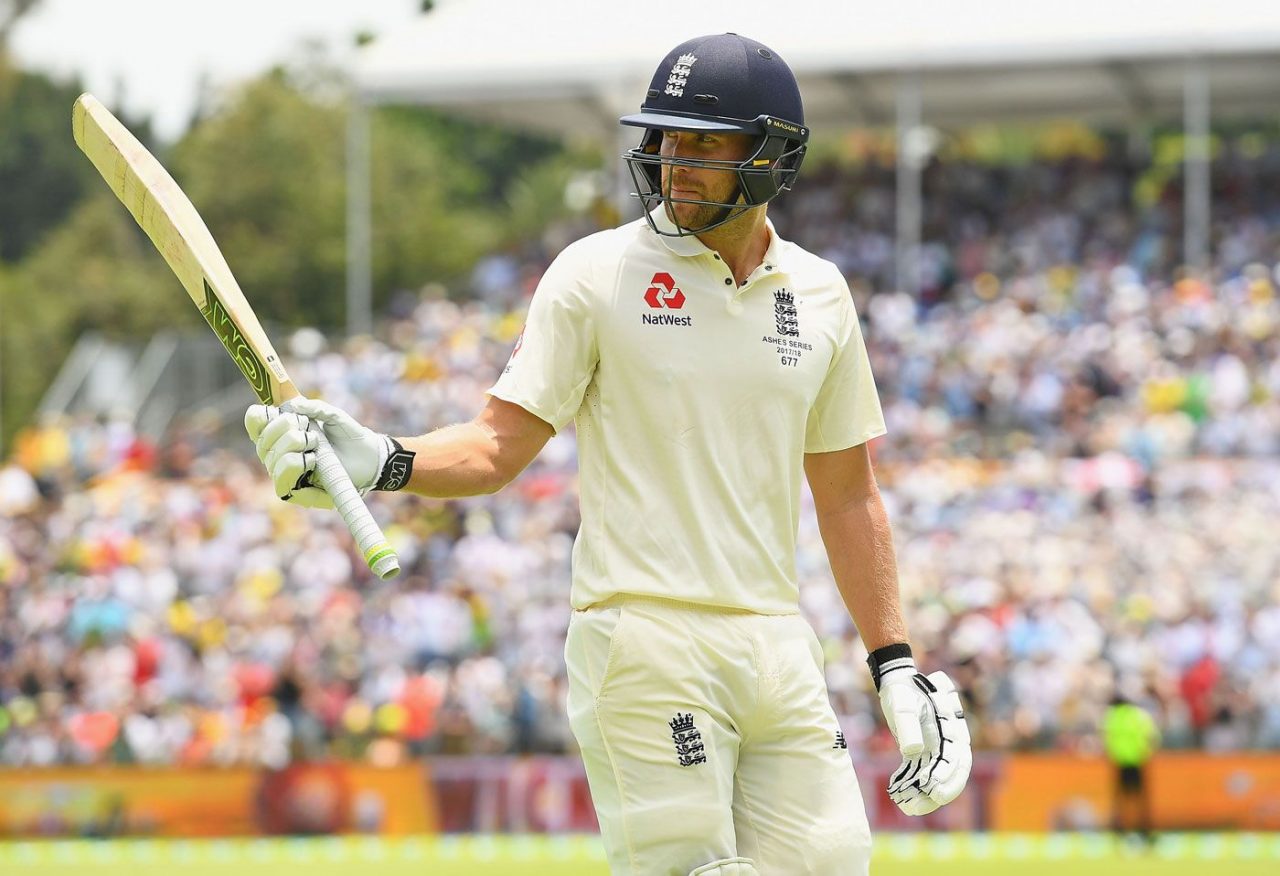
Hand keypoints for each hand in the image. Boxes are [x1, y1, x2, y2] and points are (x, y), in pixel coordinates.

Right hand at [245, 398, 391, 508]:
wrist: (369, 458)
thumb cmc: (349, 435)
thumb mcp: (333, 416)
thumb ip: (315, 407)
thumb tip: (293, 405)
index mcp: (281, 431)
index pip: (255, 422)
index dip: (260, 416)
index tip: (274, 411)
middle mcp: (277, 452)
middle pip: (263, 440)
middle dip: (286, 429)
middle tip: (311, 430)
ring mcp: (284, 472)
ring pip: (272, 459)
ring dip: (294, 445)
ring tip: (316, 446)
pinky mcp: (296, 490)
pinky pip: (281, 480)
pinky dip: (296, 465)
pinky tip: (312, 460)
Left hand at [880, 669, 971, 815]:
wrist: (897, 683)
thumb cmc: (903, 692)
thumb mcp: (903, 704)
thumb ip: (909, 725)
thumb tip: (913, 750)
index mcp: (952, 729)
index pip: (957, 758)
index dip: (948, 776)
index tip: (932, 788)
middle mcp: (948, 742)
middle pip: (952, 773)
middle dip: (940, 792)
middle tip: (923, 804)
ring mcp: (936, 749)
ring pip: (936, 777)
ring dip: (925, 795)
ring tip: (909, 808)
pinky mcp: (921, 753)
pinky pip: (921, 774)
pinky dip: (913, 786)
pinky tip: (899, 797)